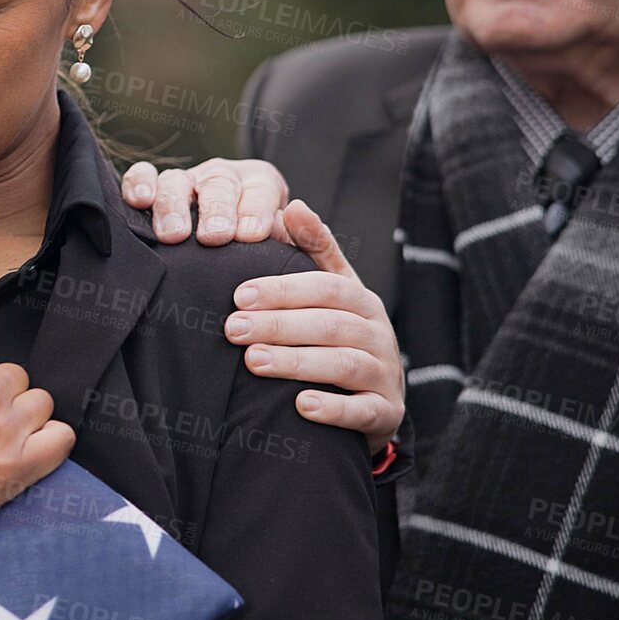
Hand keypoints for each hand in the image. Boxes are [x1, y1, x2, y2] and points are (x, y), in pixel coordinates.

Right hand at [121, 158, 290, 245]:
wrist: (226, 256)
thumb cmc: (263, 255)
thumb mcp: (292, 244)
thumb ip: (300, 236)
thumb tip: (290, 221)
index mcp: (259, 183)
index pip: (259, 190)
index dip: (255, 211)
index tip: (252, 235)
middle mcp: (220, 177)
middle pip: (217, 184)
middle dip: (216, 211)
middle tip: (214, 237)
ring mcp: (184, 182)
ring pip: (176, 181)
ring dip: (174, 207)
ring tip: (174, 236)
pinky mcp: (152, 188)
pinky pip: (141, 176)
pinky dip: (138, 184)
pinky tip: (138, 202)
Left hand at [225, 201, 404, 453]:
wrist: (374, 400)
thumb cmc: (338, 335)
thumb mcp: (330, 291)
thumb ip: (312, 250)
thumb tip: (291, 206)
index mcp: (361, 300)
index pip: (324, 287)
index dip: (283, 289)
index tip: (239, 294)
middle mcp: (378, 333)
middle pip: (330, 324)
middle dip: (278, 325)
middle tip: (232, 328)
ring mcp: (385, 374)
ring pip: (344, 364)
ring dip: (297, 361)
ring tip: (254, 362)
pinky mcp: (386, 414)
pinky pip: (363, 411)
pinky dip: (333, 409)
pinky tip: (300, 406)